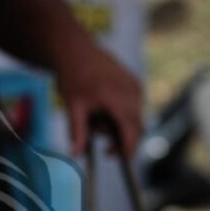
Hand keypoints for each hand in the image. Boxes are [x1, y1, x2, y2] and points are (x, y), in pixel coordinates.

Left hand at [55, 42, 142, 156]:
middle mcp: (132, 92)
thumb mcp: (73, 107)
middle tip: (103, 145)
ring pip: (135, 118)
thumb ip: (78, 132)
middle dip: (120, 138)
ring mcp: (135, 87)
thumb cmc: (73, 77)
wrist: (76, 50)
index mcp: (118, 98)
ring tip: (96, 117)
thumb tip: (76, 155)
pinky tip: (103, 108)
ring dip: (119, 126)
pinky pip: (134, 108)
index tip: (119, 160)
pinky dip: (122, 115)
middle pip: (136, 127)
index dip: (127, 149)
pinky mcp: (135, 84)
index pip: (131, 132)